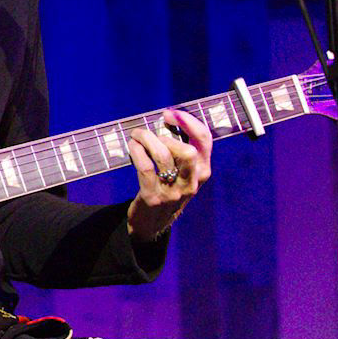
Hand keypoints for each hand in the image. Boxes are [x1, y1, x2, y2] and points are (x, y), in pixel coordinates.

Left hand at [125, 108, 211, 241]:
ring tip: (137, 135)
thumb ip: (182, 152)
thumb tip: (168, 122)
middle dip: (167, 135)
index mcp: (202, 172)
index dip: (189, 122)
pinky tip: (132, 146)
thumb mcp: (183, 175)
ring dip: (147, 140)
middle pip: (188, 150)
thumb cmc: (167, 191)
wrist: (152, 224)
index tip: (171, 114)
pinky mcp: (153, 197)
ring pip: (164, 156)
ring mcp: (173, 191)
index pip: (204, 141)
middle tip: (149, 131)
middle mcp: (191, 182)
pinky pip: (146, 167)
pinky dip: (137, 152)